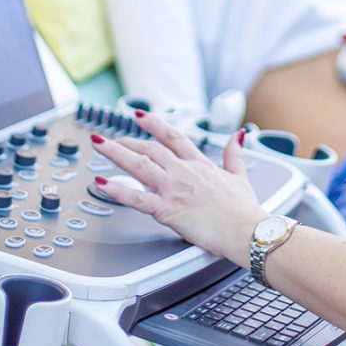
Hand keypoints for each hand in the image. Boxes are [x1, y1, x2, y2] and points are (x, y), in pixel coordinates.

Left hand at [90, 111, 265, 265]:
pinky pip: (137, 198)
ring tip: (99, 145)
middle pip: (150, 149)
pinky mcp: (167, 209)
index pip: (173, 137)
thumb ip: (234, 154)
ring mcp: (174, 189)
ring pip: (139, 166)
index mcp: (199, 165)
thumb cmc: (243, 210)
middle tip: (109, 137)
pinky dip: (118, 190)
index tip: (139, 116)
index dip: (154, 124)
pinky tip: (101, 183)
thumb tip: (238, 135)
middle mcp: (183, 172)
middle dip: (126, 141)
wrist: (246, 230)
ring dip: (116, 154)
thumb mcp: (240, 176)